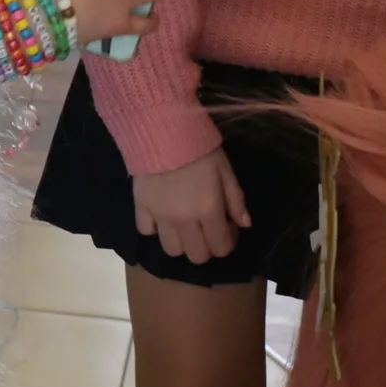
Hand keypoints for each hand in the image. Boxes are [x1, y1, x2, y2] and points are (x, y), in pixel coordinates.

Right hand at [132, 148, 250, 262]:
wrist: (162, 129)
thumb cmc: (200, 148)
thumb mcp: (225, 170)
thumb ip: (236, 200)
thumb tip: (244, 224)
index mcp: (208, 211)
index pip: (221, 248)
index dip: (229, 241)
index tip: (229, 225)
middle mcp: (184, 221)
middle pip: (197, 256)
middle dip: (207, 247)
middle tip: (208, 227)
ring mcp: (159, 217)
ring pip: (171, 250)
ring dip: (181, 242)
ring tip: (185, 224)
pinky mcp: (141, 207)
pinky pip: (146, 231)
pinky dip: (155, 229)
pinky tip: (162, 215)